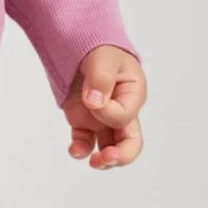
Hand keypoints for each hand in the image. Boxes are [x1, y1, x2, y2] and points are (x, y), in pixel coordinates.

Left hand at [61, 45, 144, 169]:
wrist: (81, 45)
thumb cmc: (100, 50)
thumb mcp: (103, 59)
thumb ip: (101, 79)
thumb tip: (94, 103)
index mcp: (134, 96)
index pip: (124, 116)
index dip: (107, 113)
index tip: (92, 98)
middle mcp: (122, 111)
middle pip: (130, 143)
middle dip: (121, 155)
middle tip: (107, 158)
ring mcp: (103, 119)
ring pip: (110, 149)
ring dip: (103, 160)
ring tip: (93, 161)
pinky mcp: (85, 122)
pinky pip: (86, 142)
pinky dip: (81, 150)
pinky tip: (74, 151)